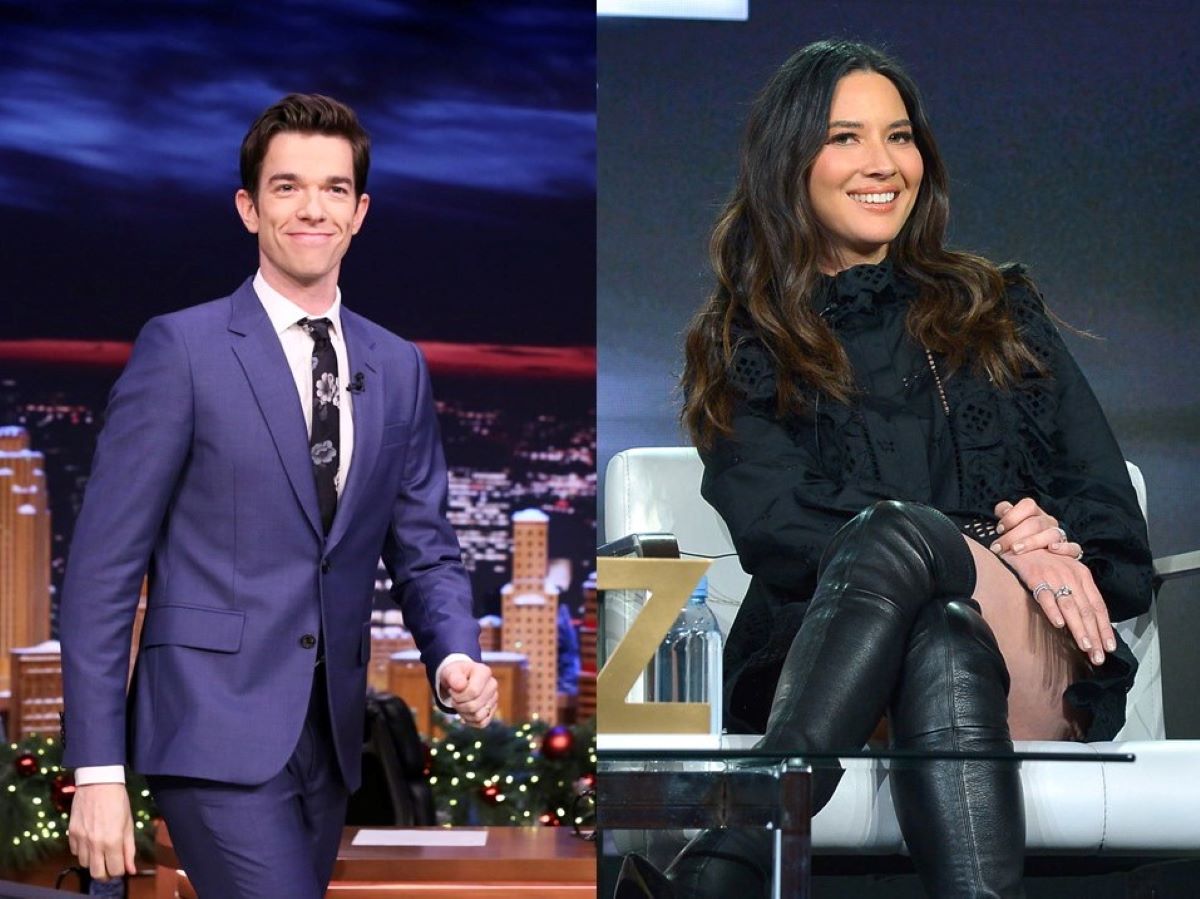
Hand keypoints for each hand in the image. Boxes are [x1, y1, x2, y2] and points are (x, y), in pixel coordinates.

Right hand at [68, 783, 136, 880]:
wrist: (98, 782)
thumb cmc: (118, 800)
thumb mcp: (129, 824)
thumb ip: (129, 848)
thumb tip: (131, 870)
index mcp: (112, 841)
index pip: (115, 871)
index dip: (120, 872)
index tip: (121, 866)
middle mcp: (94, 844)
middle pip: (97, 874)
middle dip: (105, 874)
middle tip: (111, 866)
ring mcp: (81, 839)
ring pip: (85, 864)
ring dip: (94, 862)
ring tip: (101, 851)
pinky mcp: (71, 834)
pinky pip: (75, 852)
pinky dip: (83, 851)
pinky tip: (91, 842)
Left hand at [440, 660, 498, 727]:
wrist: (459, 679)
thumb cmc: (455, 675)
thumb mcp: (450, 672)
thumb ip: (453, 676)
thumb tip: (460, 686)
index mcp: (484, 672)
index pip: (473, 692)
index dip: (458, 696)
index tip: (451, 691)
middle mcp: (492, 685)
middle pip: (474, 706)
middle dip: (458, 705)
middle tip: (453, 699)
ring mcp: (494, 698)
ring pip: (478, 716)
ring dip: (463, 714)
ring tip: (459, 705)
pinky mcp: (492, 710)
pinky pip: (482, 723)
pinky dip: (470, 721)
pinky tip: (464, 713)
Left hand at [992, 498, 1081, 558]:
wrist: (1040, 560)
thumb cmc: (1020, 539)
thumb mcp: (1011, 526)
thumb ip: (1006, 515)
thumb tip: (1003, 509)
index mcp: (1035, 514)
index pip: (1028, 506)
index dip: (1012, 516)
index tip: (999, 529)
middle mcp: (1048, 522)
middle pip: (1035, 523)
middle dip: (1014, 535)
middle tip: (999, 547)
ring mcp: (1060, 535)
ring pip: (1052, 534)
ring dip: (1032, 542)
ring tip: (1016, 550)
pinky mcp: (1070, 550)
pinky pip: (1074, 548)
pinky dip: (1064, 548)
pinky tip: (1052, 549)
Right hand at [1001, 546, 1114, 665]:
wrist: (1021, 539)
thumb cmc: (1044, 558)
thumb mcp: (1067, 571)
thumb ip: (1078, 592)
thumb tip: (1088, 619)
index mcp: (1082, 575)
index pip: (1098, 606)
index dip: (1104, 628)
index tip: (1109, 647)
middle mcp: (1072, 576)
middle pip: (1087, 610)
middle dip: (1094, 635)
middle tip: (1098, 656)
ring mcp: (1054, 576)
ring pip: (1070, 606)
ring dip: (1079, 628)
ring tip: (1084, 646)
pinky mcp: (1035, 576)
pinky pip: (1045, 596)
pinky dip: (1053, 610)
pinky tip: (1059, 624)